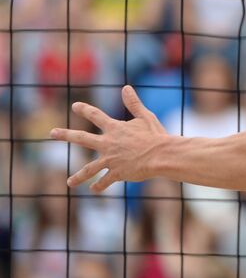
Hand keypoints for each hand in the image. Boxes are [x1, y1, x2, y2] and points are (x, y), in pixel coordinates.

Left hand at [50, 86, 168, 192]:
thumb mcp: (145, 117)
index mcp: (115, 128)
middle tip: (52, 133)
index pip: (96, 116)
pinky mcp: (116, 173)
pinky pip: (104, 181)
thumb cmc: (156, 135)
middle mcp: (108, 143)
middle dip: (66, 135)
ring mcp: (110, 159)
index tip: (75, 106)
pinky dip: (99, 186)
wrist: (161, 155)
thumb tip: (126, 88)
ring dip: (78, 177)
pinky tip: (94, 189)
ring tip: (69, 183)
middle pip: (82, 138)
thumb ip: (134, 104)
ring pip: (89, 169)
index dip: (85, 110)